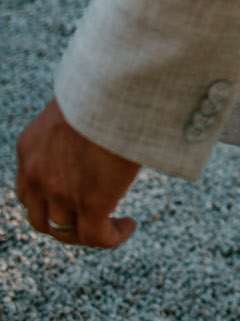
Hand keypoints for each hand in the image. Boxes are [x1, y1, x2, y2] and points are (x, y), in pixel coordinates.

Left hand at [15, 99, 140, 249]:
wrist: (113, 86)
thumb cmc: (104, 84)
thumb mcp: (75, 107)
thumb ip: (76, 126)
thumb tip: (99, 127)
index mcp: (29, 148)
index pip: (29, 191)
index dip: (50, 202)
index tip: (74, 198)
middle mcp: (36, 174)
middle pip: (41, 220)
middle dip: (65, 225)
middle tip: (92, 219)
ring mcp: (59, 191)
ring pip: (67, 232)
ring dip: (90, 233)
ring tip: (115, 225)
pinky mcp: (90, 202)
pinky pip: (96, 236)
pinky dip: (112, 236)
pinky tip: (128, 225)